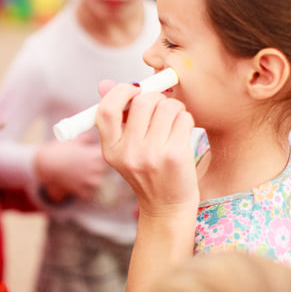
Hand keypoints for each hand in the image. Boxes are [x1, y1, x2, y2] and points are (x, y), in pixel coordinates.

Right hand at [34, 133, 105, 199]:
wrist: (46, 165)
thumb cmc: (59, 150)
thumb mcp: (74, 139)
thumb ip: (86, 138)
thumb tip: (93, 137)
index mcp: (95, 155)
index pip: (108, 154)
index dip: (100, 152)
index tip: (94, 151)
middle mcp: (95, 169)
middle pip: (104, 168)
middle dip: (97, 165)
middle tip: (87, 162)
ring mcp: (89, 181)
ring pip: (98, 180)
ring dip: (92, 177)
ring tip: (82, 172)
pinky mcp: (81, 190)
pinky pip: (89, 191)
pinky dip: (84, 188)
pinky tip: (78, 182)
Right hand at [95, 80, 198, 216]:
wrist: (166, 207)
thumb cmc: (147, 171)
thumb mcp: (125, 148)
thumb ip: (116, 117)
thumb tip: (104, 84)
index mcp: (110, 149)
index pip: (106, 110)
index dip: (121, 92)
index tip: (135, 90)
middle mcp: (128, 153)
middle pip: (142, 102)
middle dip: (156, 97)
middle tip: (162, 105)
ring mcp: (151, 155)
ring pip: (167, 107)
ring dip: (174, 107)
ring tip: (174, 120)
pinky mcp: (174, 156)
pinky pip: (183, 118)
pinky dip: (186, 119)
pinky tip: (183, 132)